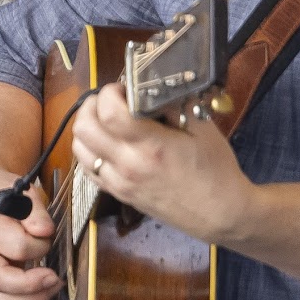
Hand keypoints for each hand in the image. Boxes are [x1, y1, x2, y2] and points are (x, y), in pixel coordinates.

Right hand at [0, 159, 61, 299]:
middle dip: (32, 285)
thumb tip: (44, 233)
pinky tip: (41, 291)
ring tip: (52, 287)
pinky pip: (2, 299)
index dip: (39, 245)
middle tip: (55, 278)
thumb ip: (36, 213)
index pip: (17, 246)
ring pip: (0, 298)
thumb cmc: (1, 192)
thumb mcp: (23, 192)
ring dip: (30, 299)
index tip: (48, 235)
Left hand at [69, 81, 252, 246]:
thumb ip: (173, 104)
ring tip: (106, 120)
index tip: (123, 88)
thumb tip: (149, 86)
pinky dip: (89, 150)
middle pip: (83, 128)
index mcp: (150, 146)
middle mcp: (127, 165)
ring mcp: (119, 182)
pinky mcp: (118, 194)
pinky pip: (87, 169)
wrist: (221, 214)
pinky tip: (106, 143)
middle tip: (111, 100)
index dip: (109, 92)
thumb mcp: (202, 128)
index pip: (108, 111)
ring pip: (79, 149)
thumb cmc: (216, 170)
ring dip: (87, 127)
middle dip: (92, 105)